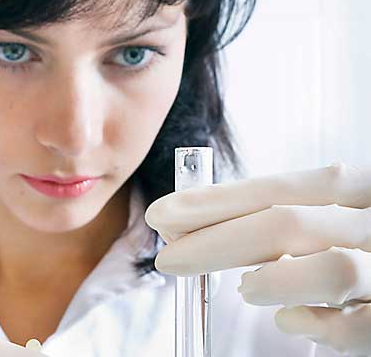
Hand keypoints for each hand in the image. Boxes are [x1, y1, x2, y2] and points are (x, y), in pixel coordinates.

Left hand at [145, 163, 370, 355]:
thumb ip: (279, 216)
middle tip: (169, 257)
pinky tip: (289, 320)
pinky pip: (358, 326)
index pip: (277, 188)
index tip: (164, 214)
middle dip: (216, 242)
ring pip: (332, 270)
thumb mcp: (329, 213)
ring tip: (244, 288)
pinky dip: (316, 325)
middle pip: (289, 224)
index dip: (215, 201)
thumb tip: (199, 227)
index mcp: (357, 188)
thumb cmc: (356, 238)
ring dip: (272, 280)